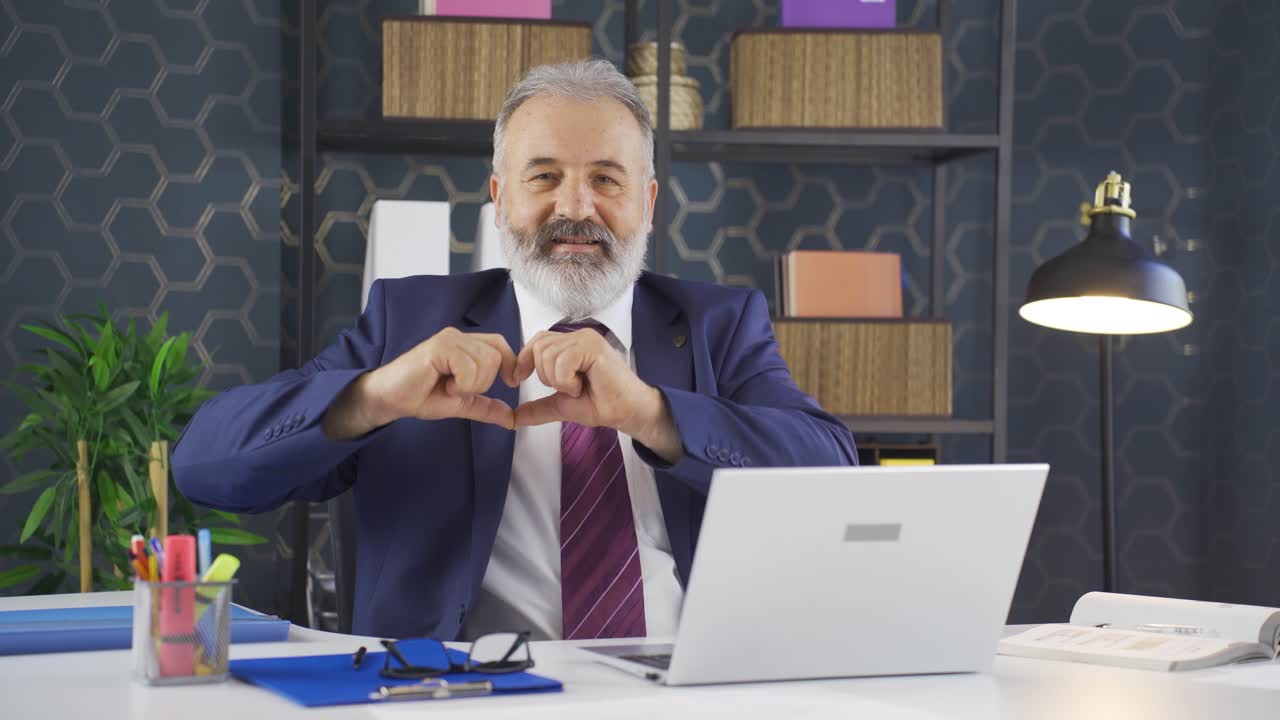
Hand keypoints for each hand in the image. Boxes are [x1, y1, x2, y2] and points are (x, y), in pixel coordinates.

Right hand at [323, 327, 517, 439]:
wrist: (389, 399)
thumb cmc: (420, 395)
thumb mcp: (461, 403)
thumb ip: (486, 407)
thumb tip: (511, 419)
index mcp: (466, 345)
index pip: (500, 345)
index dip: (509, 364)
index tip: (509, 383)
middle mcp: (459, 337)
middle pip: (497, 356)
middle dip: (484, 382)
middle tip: (458, 389)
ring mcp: (449, 339)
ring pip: (486, 362)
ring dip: (470, 385)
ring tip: (448, 386)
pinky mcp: (440, 347)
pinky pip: (469, 368)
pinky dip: (461, 384)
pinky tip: (443, 385)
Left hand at [512, 328, 680, 461]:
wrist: (627, 413)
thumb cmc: (601, 404)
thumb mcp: (561, 405)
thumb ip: (537, 407)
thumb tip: (513, 418)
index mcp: (570, 344)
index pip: (536, 341)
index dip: (524, 360)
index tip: (518, 379)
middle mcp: (578, 336)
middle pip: (538, 347)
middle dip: (545, 375)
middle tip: (568, 387)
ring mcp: (586, 339)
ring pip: (548, 355)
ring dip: (558, 380)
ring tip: (579, 387)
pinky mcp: (593, 347)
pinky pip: (562, 362)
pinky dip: (567, 381)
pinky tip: (583, 385)